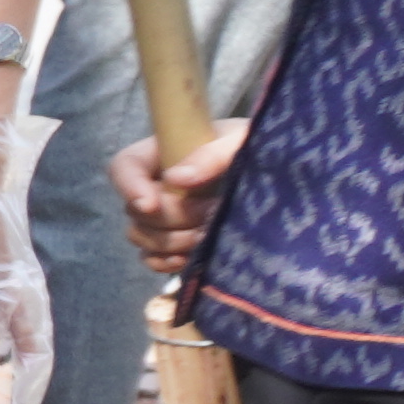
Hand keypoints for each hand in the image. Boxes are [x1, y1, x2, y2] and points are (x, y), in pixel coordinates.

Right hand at [114, 115, 249, 276]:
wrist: (279, 172)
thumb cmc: (258, 146)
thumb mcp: (241, 141)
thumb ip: (212, 155)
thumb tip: (177, 179)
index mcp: (162, 152)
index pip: (125, 167)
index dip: (129, 188)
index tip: (151, 205)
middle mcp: (154, 184)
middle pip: (135, 210)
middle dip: (171, 218)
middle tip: (212, 212)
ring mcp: (161, 215)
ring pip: (140, 236)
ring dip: (171, 241)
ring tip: (210, 234)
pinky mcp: (173, 239)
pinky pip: (151, 258)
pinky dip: (165, 262)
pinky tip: (188, 259)